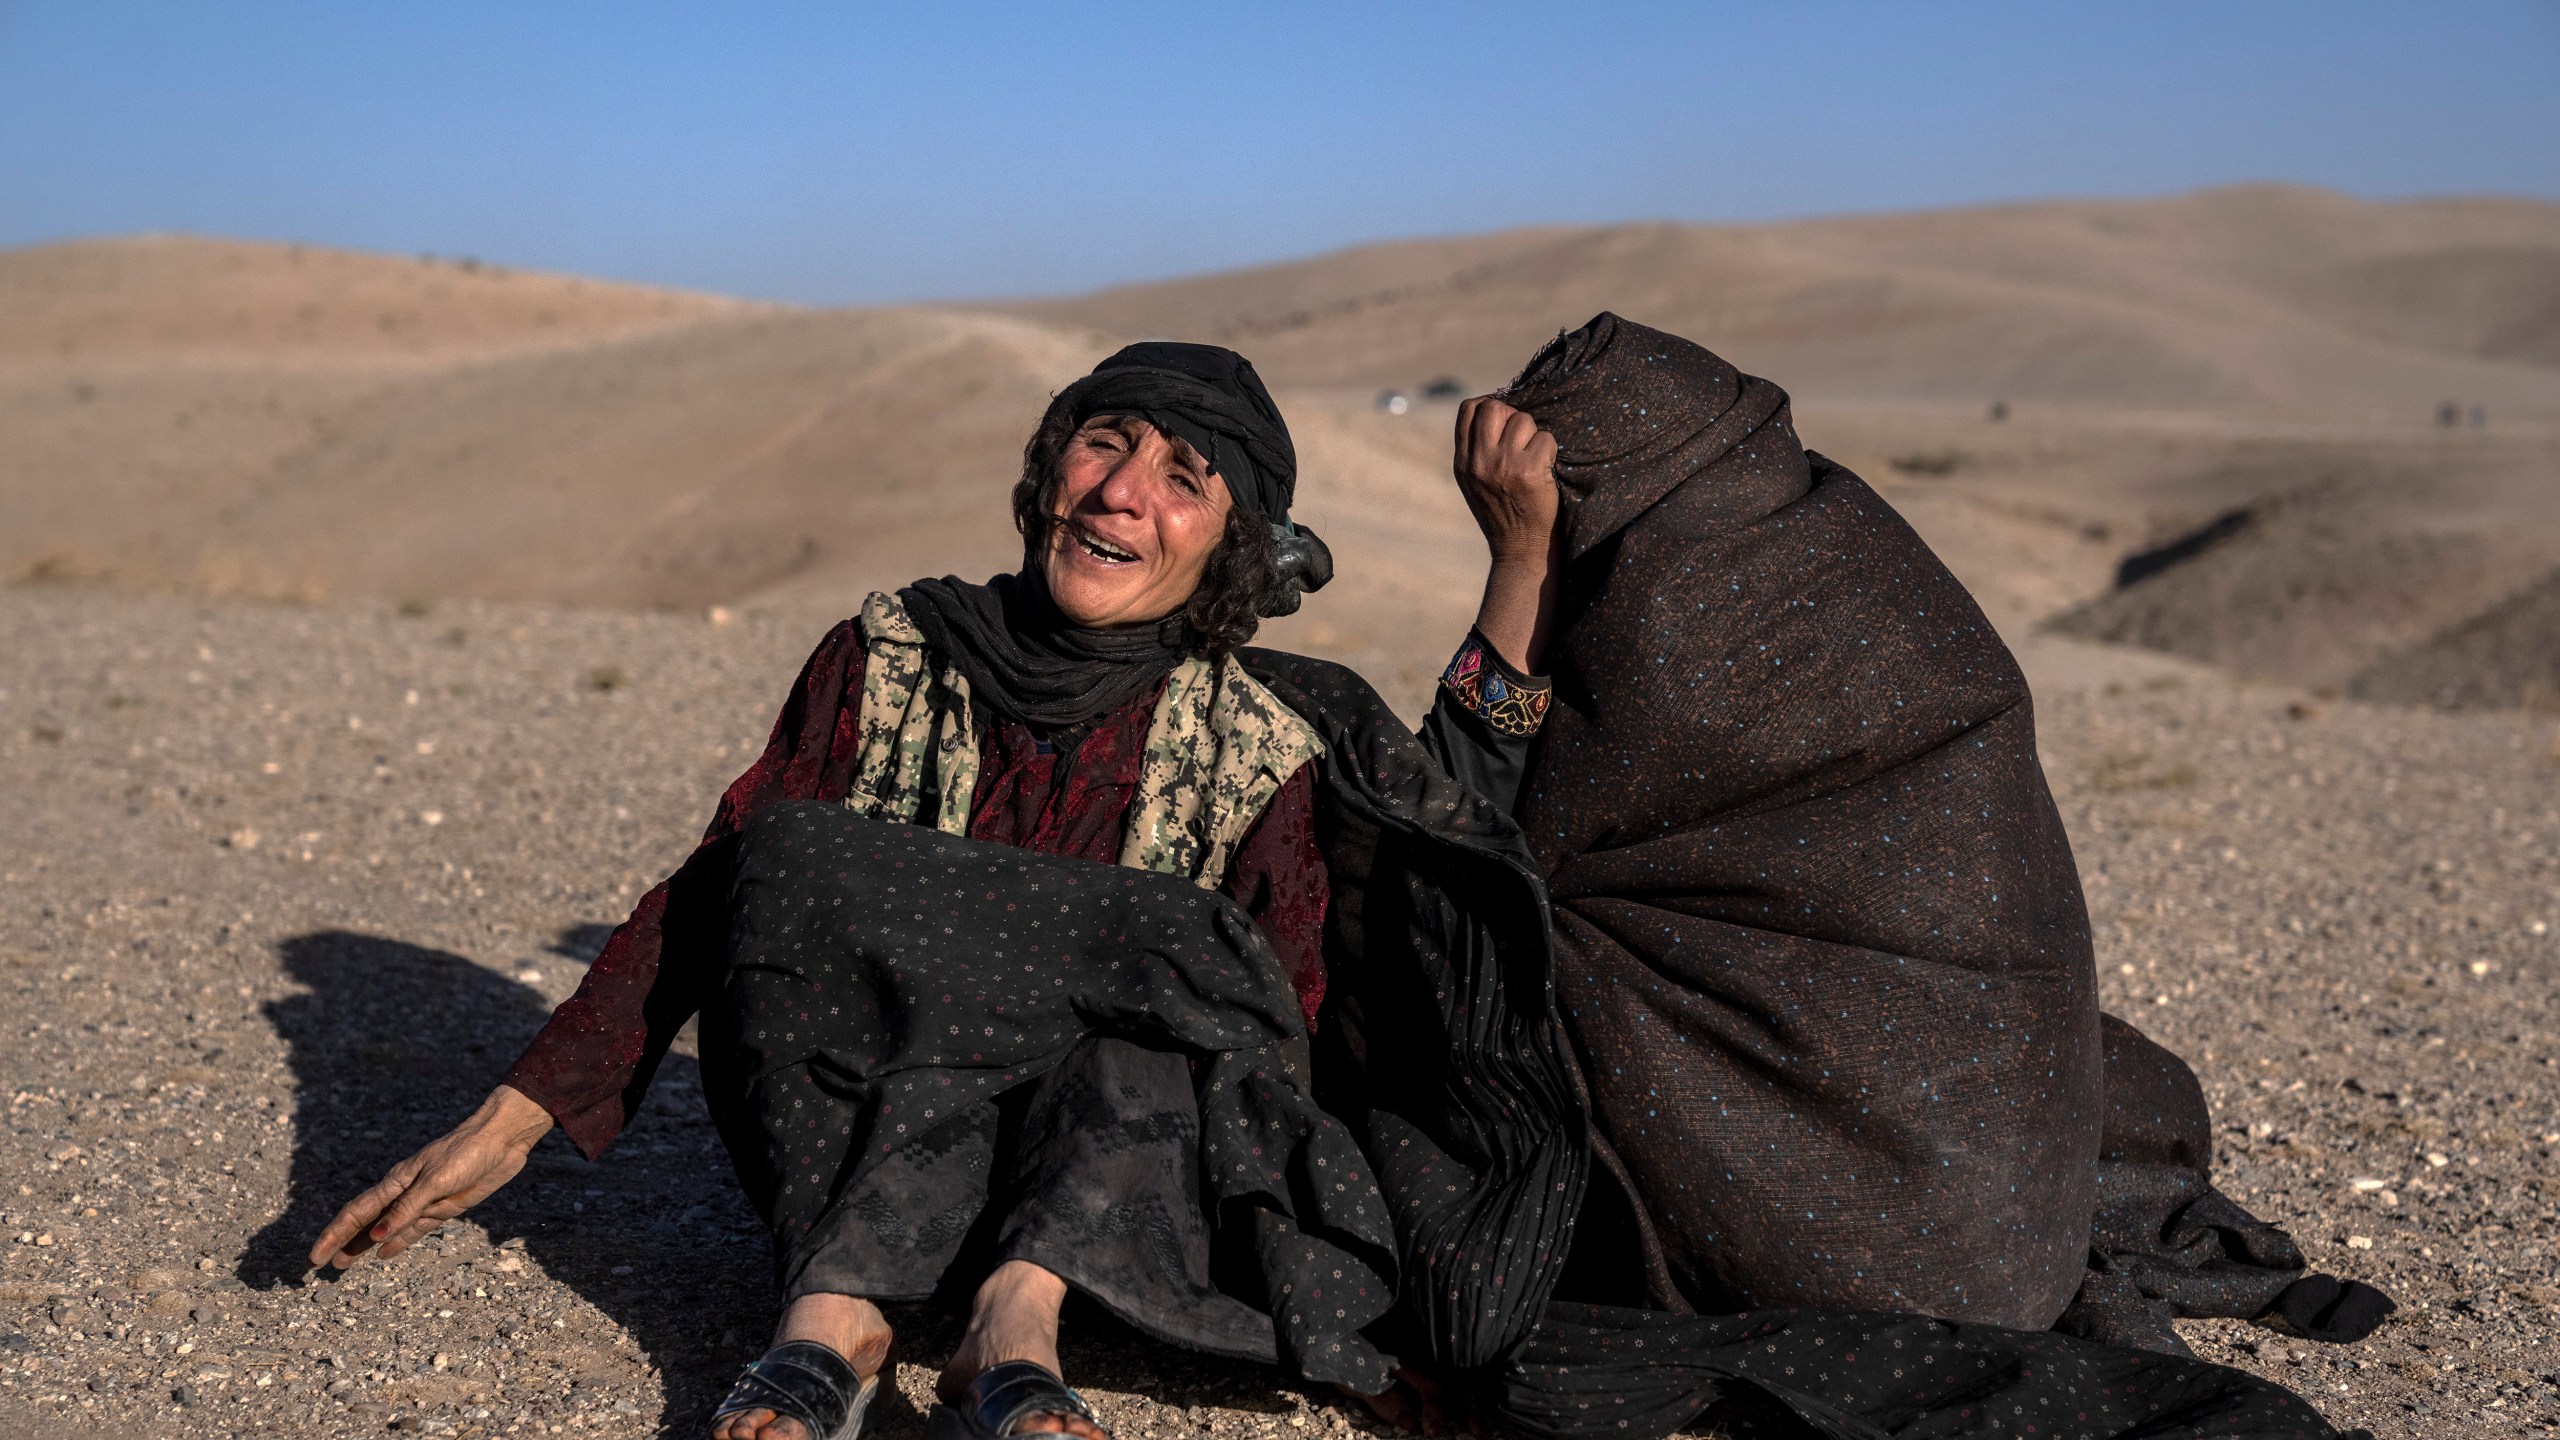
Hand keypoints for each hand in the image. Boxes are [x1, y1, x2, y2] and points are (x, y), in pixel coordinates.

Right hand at [309, 1085, 554, 1269]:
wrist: (501, 1140)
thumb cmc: (466, 1153)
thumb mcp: (434, 1181)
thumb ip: (407, 1210)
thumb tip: (377, 1238)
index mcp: (396, 1182)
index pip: (357, 1213)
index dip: (335, 1235)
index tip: (315, 1256)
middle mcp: (404, 1194)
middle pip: (366, 1223)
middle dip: (343, 1242)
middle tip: (322, 1265)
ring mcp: (423, 1202)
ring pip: (386, 1230)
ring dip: (364, 1246)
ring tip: (344, 1264)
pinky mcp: (443, 1208)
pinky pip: (413, 1230)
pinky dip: (397, 1243)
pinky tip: (383, 1254)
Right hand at [1451, 396, 1561, 564]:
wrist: (1520, 551)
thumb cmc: (1503, 514)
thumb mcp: (1474, 483)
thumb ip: (1476, 450)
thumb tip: (1497, 409)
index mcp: (1462, 462)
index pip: (1469, 409)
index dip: (1489, 405)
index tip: (1503, 420)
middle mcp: (1479, 461)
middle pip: (1494, 406)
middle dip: (1513, 415)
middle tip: (1522, 437)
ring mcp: (1503, 464)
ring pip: (1523, 419)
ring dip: (1535, 434)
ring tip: (1534, 458)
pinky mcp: (1530, 471)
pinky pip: (1546, 438)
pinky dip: (1551, 450)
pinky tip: (1546, 469)